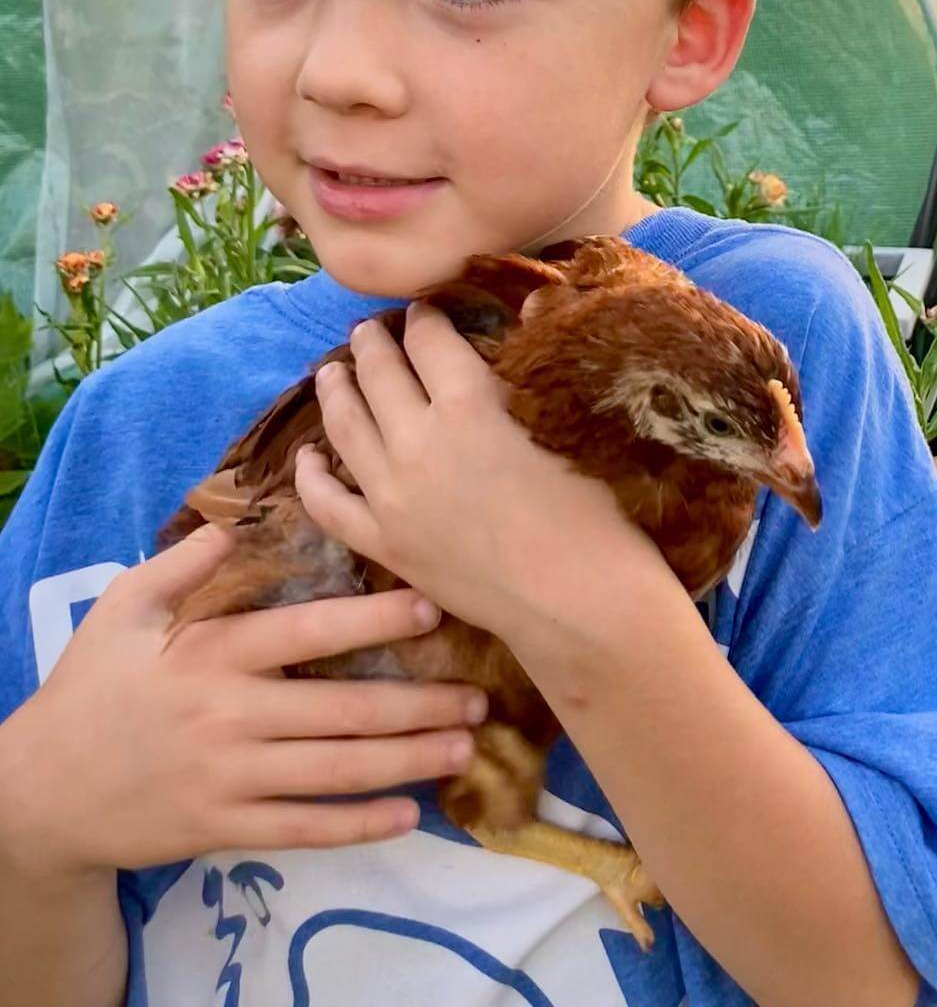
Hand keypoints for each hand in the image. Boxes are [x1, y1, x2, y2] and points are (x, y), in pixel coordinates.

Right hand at [0, 524, 489, 879]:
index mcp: (213, 654)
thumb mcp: (122, 608)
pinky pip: (302, 829)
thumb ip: (182, 564)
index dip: (371, 618)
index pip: (306, 631)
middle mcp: (229, 715)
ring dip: (405, 760)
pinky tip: (407, 814)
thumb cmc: (92, 686)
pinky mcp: (223, 829)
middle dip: (416, 704)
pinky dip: (357, 825)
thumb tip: (234, 520)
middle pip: (340, 709)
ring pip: (334, 772)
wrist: (41, 790)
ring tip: (463, 748)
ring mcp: (229, 778)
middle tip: (478, 698)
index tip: (430, 606)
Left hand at [294, 303, 673, 653]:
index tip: (423, 311)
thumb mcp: (565, 421)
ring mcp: (392, 496)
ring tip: (332, 372)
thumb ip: (529, 366)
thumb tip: (525, 304)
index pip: (430, 340)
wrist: (579, 600)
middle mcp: (418, 441)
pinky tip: (309, 455)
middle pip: (380, 373)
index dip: (425, 319)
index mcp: (469, 402)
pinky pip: (327, 503)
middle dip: (373, 343)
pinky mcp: (384, 544)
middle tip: (369, 330)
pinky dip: (312, 475)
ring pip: (345, 426)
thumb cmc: (592, 508)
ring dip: (335, 390)